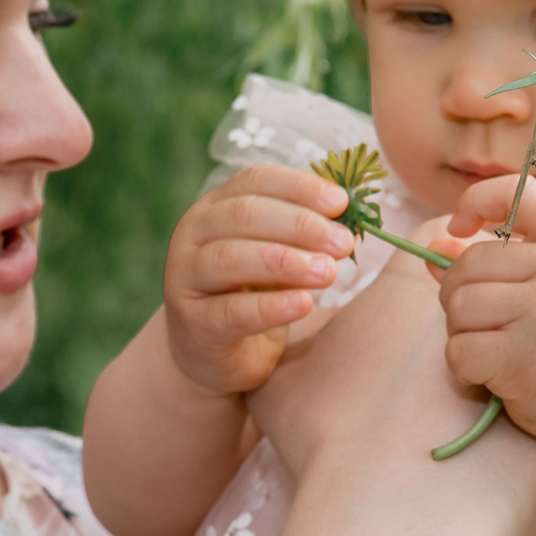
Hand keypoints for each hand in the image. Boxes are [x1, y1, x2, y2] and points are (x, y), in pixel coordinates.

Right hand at [163, 165, 354, 395]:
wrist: (216, 354)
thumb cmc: (254, 293)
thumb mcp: (279, 255)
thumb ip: (304, 234)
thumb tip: (349, 218)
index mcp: (216, 207)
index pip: (255, 181)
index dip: (299, 187)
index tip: (341, 202)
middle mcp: (193, 234)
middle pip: (244, 214)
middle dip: (300, 225)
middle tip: (343, 243)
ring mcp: (186, 278)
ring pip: (231, 258)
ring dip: (286, 262)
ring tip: (328, 273)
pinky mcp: (193, 324)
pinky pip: (231, 311)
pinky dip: (271, 307)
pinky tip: (304, 304)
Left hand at [437, 177, 535, 446]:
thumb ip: (503, 266)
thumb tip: (436, 246)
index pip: (521, 195)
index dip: (478, 201)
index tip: (460, 228)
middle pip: (468, 265)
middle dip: (461, 296)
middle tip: (486, 325)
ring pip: (459, 307)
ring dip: (463, 334)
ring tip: (494, 351)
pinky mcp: (522, 358)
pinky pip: (459, 351)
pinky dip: (465, 369)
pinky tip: (494, 377)